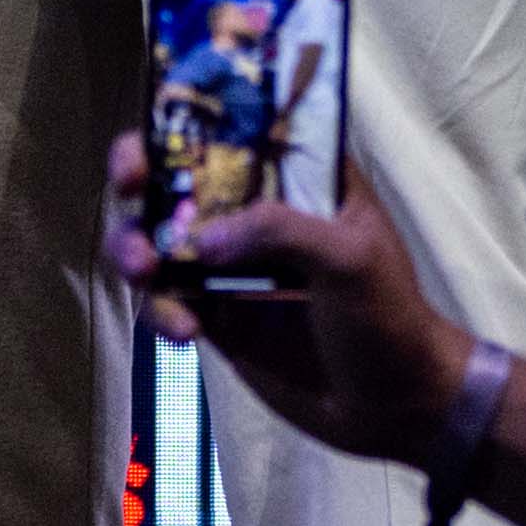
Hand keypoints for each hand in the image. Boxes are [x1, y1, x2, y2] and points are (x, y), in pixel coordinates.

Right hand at [108, 131, 478, 458]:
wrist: (395, 407)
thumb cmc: (388, 316)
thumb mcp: (351, 257)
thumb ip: (280, 230)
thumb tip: (201, 239)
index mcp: (300, 178)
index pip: (238, 127)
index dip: (189, 117)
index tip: (157, 130)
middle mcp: (257, 211)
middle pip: (180, 176)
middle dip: (140, 175)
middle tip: (130, 188)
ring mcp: (231, 265)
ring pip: (160, 239)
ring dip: (135, 246)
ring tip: (142, 271)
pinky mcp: (216, 316)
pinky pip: (166, 301)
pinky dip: (160, 310)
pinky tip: (183, 331)